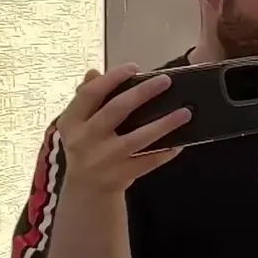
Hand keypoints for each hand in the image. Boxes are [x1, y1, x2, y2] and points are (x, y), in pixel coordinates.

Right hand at [56, 64, 191, 193]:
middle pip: (116, 111)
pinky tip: (180, 142)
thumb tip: (94, 72)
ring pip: (138, 138)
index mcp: (72, 122)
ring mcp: (103, 160)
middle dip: (142, 93)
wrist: (85, 190)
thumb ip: (86, 98)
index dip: (111, 78)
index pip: (90, 94)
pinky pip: (148, 161)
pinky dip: (165, 151)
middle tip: (166, 80)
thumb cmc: (86, 146)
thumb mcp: (78, 124)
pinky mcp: (120, 176)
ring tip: (186, 112)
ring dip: (164, 124)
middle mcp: (84, 140)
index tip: (134, 67)